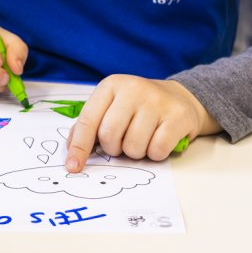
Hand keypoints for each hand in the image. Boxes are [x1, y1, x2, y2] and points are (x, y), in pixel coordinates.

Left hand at [65, 75, 220, 170]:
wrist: (179, 97)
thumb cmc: (138, 107)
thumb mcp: (111, 106)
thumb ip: (90, 125)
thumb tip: (72, 152)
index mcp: (111, 86)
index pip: (88, 120)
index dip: (79, 146)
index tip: (73, 167)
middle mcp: (133, 89)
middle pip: (109, 135)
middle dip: (114, 149)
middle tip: (122, 143)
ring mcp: (156, 101)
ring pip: (133, 146)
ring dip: (135, 152)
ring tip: (143, 139)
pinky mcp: (177, 116)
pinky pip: (158, 150)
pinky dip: (156, 153)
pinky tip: (159, 140)